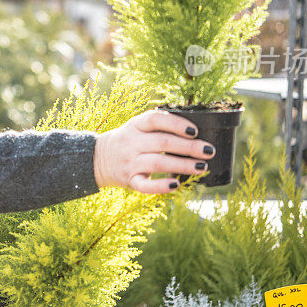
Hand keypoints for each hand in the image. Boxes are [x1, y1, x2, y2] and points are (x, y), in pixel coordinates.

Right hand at [93, 110, 214, 193]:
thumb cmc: (128, 140)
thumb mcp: (137, 127)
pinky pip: (145, 186)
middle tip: (209, 151)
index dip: (176, 124)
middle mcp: (132, 143)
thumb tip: (195, 134)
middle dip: (189, 147)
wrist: (97, 158)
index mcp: (135, 125)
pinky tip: (176, 185)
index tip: (194, 131)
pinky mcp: (129, 180)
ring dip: (183, 166)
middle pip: (162, 143)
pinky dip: (161, 186)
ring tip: (202, 167)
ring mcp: (130, 163)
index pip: (155, 120)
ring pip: (158, 163)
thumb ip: (159, 127)